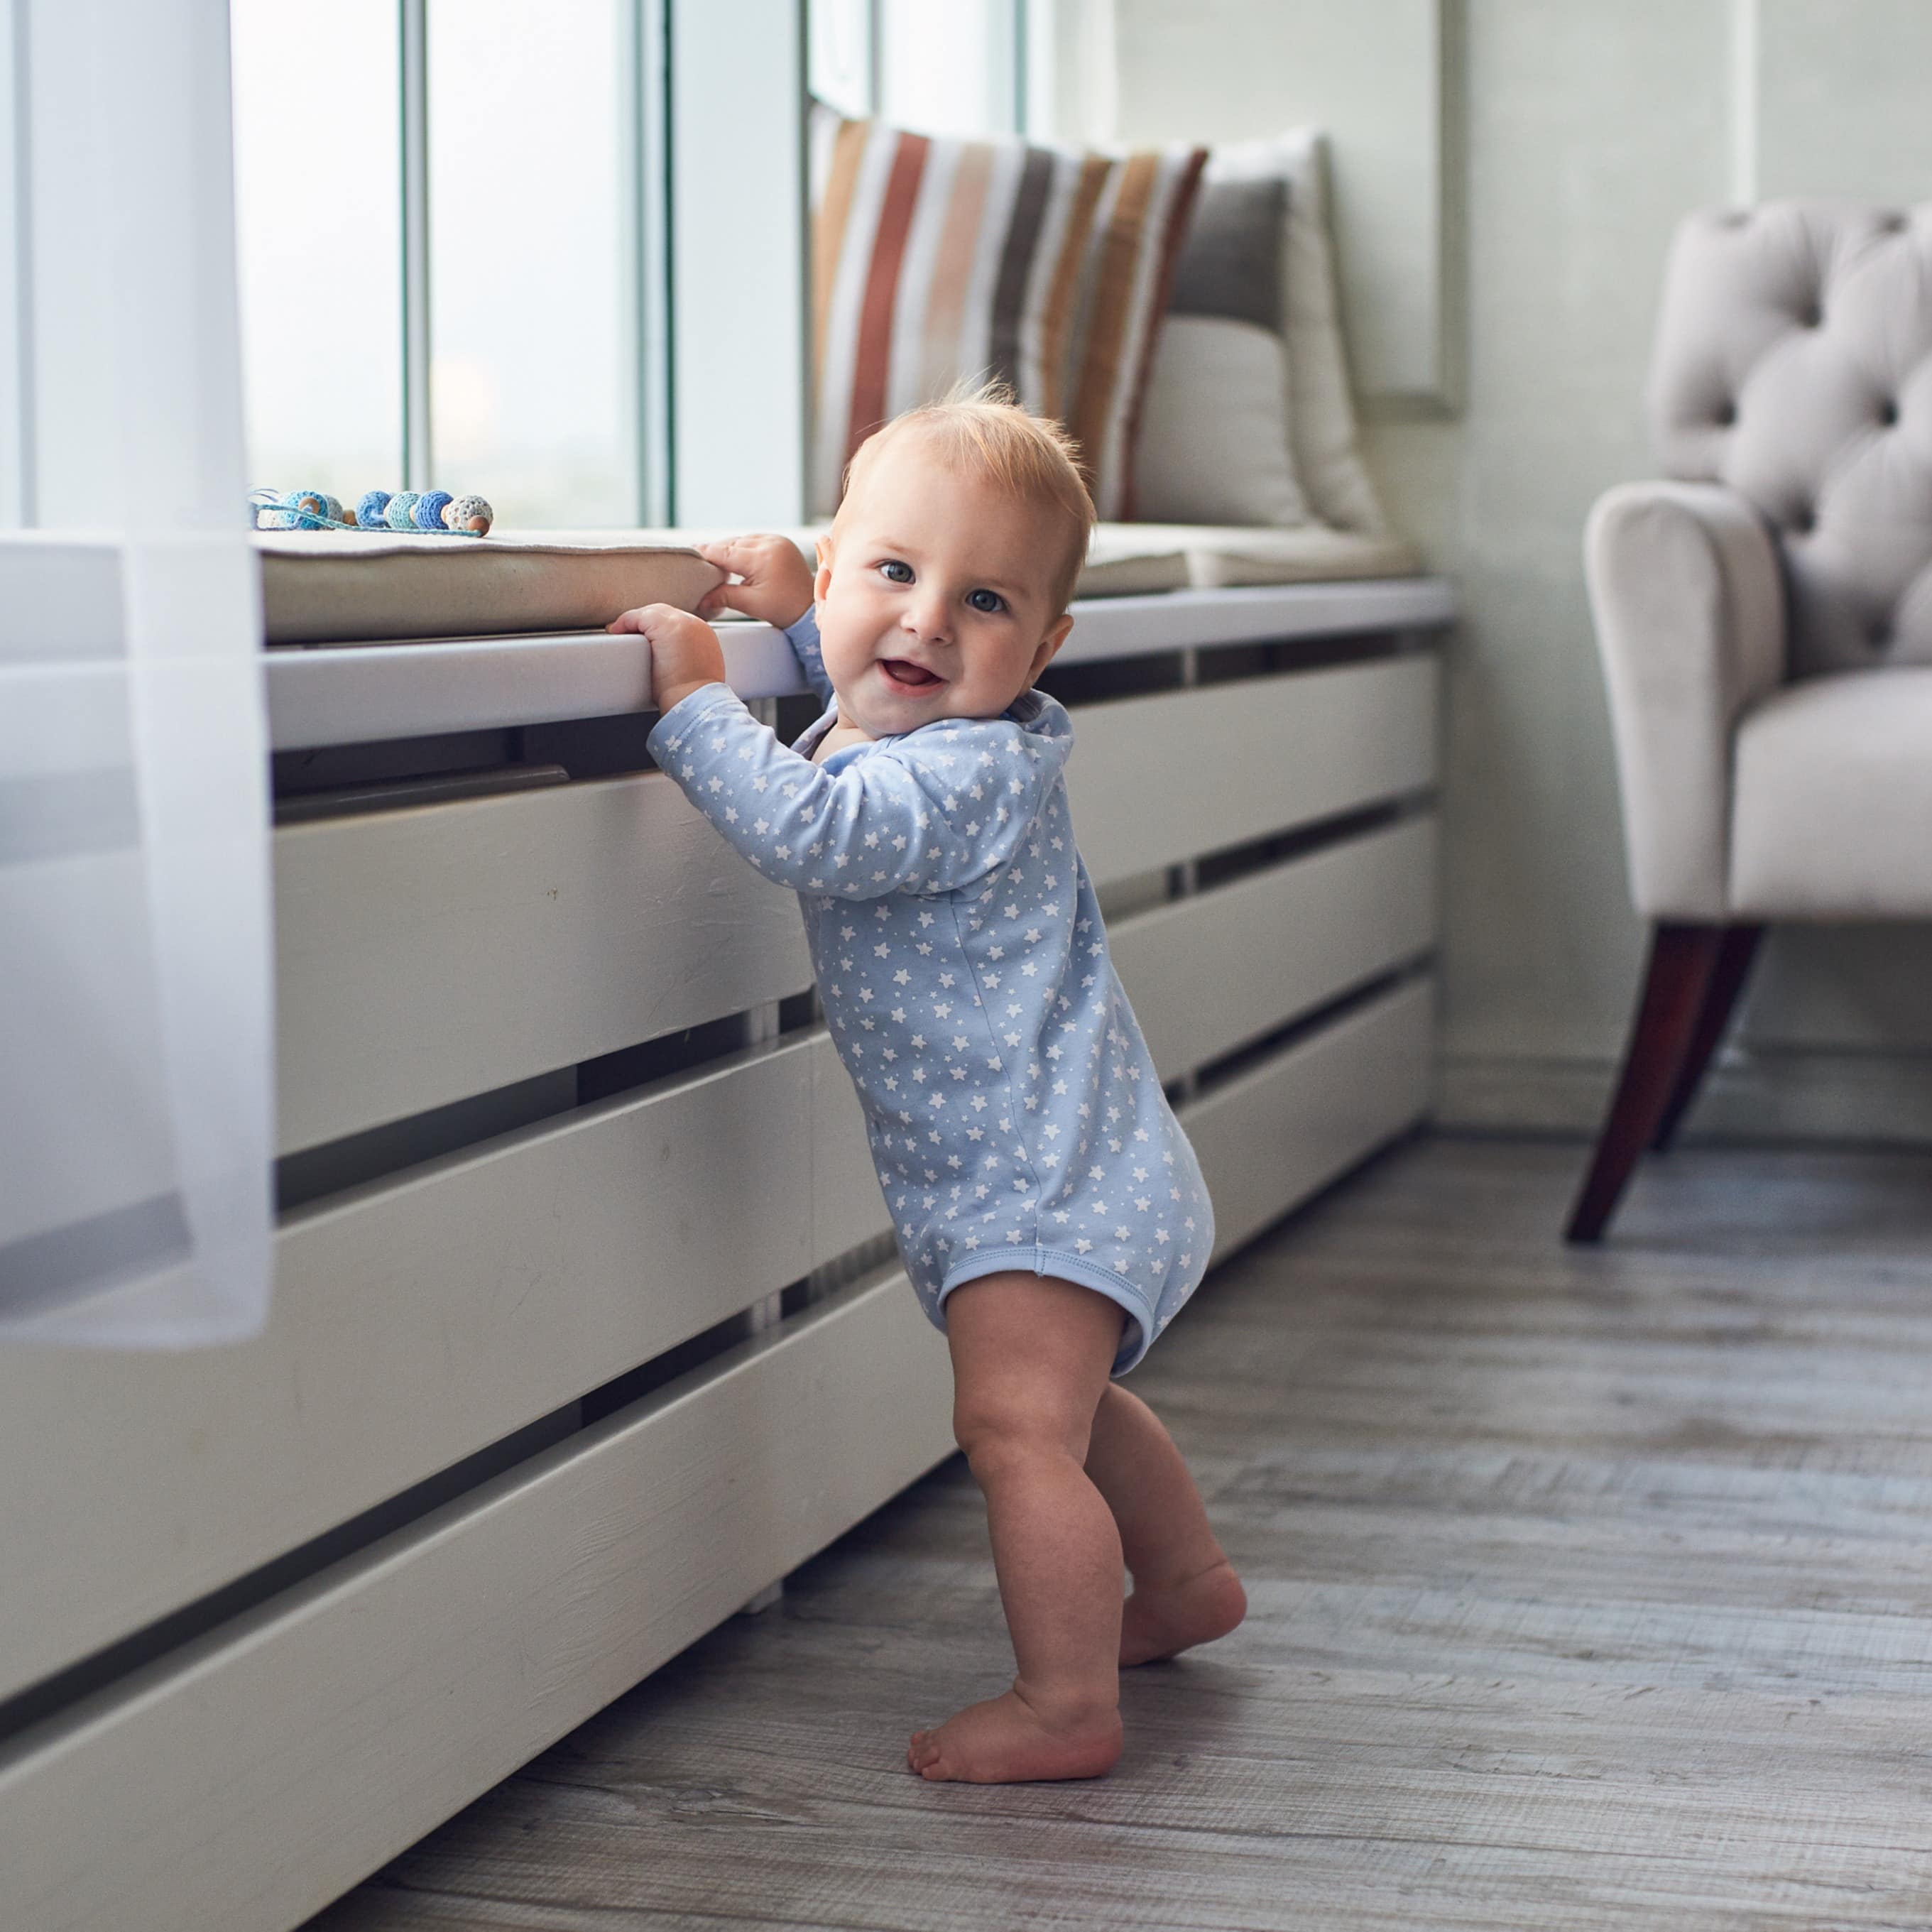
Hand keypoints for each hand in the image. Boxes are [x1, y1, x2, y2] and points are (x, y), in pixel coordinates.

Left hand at [608, 602, 727, 712]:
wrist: (695, 703)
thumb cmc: (691, 697)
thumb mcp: (695, 671)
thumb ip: (685, 657)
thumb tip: (665, 658)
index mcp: (705, 636)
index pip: (677, 622)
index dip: (657, 629)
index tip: (645, 639)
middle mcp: (697, 625)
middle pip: (664, 613)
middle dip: (645, 622)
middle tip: (628, 634)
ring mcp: (682, 623)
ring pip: (652, 612)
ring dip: (635, 622)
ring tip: (620, 633)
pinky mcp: (665, 626)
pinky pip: (639, 616)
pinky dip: (625, 622)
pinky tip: (616, 632)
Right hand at [692, 533, 815, 628]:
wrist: (809, 609)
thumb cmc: (783, 609)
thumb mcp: (751, 604)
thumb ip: (724, 597)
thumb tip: (700, 601)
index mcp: (763, 558)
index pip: (726, 552)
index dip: (706, 553)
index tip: (690, 553)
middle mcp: (770, 543)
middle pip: (733, 544)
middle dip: (716, 552)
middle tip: (698, 560)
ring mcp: (777, 540)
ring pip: (743, 540)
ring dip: (729, 548)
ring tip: (715, 560)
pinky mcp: (781, 541)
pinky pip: (755, 540)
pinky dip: (743, 547)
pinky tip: (734, 557)